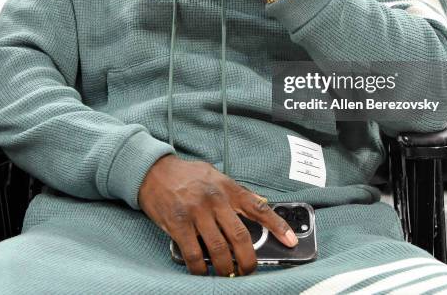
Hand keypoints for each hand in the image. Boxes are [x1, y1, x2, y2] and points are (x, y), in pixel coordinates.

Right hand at [138, 155, 298, 275]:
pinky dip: (200, 269)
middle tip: (248, 271)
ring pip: (218, 249)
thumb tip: (255, 211)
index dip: (278, 226)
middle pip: (240, 236)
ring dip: (225, 268)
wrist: (155, 171)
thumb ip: (233, 194)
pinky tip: (203, 272)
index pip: (258, 207)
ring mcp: (196, 212)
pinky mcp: (178, 224)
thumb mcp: (215, 176)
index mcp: (227, 187)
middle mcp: (214, 198)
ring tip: (227, 274)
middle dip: (248, 260)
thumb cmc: (187, 176)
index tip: (291, 241)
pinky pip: (194, 254)